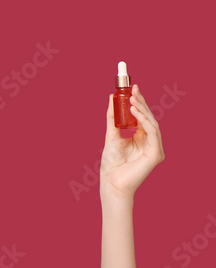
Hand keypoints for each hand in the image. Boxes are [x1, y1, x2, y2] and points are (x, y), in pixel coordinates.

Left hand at [100, 85, 163, 201]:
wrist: (111, 179)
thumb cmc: (111, 161)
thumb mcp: (111, 133)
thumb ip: (112, 116)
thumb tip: (111, 97)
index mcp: (142, 137)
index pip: (143, 116)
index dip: (139, 102)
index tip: (133, 88)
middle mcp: (151, 142)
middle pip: (149, 118)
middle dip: (142, 103)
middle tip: (134, 90)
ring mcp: (155, 148)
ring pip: (152, 124)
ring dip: (142, 110)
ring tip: (131, 99)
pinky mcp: (156, 154)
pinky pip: (152, 133)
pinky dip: (144, 120)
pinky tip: (134, 111)